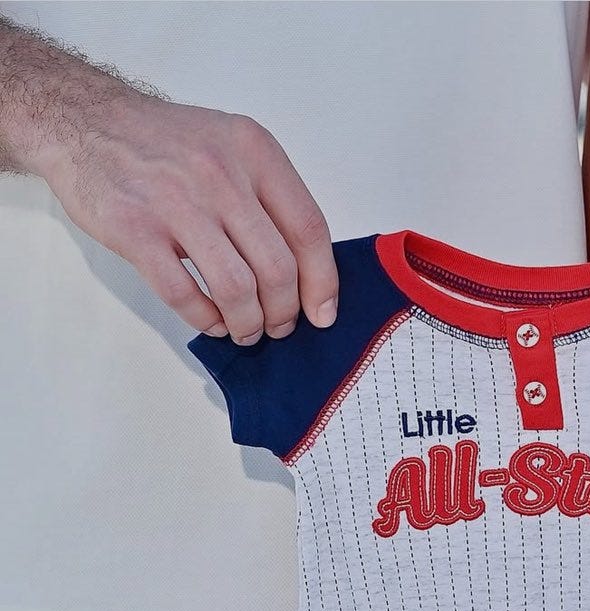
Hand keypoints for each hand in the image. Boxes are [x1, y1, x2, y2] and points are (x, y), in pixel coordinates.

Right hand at [40, 89, 338, 342]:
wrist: (86, 121)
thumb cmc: (163, 144)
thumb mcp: (228, 146)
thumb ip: (266, 197)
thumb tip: (303, 270)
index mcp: (253, 151)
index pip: (309, 229)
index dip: (322, 282)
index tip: (321, 314)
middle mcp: (220, 173)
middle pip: (277, 268)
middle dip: (284, 312)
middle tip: (277, 325)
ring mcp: (176, 202)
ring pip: (236, 289)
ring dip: (248, 324)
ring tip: (245, 329)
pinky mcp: (137, 231)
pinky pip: (184, 295)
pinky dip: (205, 320)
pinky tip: (211, 321)